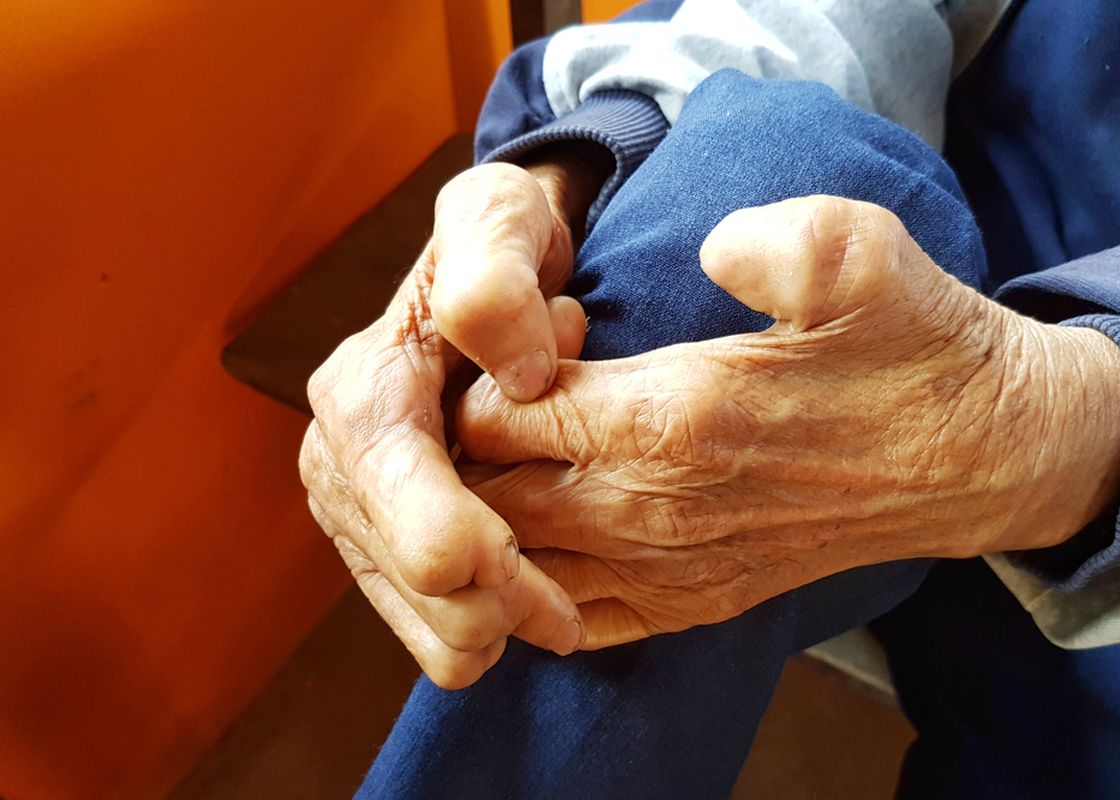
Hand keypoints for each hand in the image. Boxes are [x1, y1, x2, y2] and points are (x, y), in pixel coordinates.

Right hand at [299, 147, 608, 687]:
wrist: (491, 273)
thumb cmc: (501, 243)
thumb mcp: (499, 221)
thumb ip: (495, 282)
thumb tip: (515, 381)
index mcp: (362, 399)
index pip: (424, 529)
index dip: (490, 562)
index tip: (547, 567)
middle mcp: (340, 461)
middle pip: (427, 590)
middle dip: (501, 604)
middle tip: (568, 595)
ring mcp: (356, 507)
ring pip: (429, 628)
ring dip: (497, 624)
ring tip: (552, 585)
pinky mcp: (378, 542)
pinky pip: (430, 632)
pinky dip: (482, 629)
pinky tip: (520, 592)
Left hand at [455, 196, 1119, 648]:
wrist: (980, 456)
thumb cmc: (913, 352)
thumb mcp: (868, 260)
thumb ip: (783, 243)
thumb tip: (707, 248)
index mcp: (675, 418)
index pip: (498, 416)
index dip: (474, 375)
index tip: (504, 342)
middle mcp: (656, 510)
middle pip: (487, 498)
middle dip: (458, 453)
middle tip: (481, 399)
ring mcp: (672, 571)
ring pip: (518, 566)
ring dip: (487, 519)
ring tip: (501, 461)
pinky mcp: (694, 603)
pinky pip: (576, 620)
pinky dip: (535, 587)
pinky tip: (540, 538)